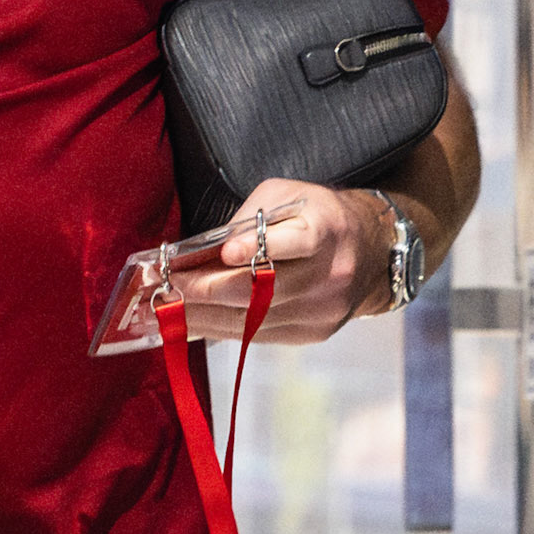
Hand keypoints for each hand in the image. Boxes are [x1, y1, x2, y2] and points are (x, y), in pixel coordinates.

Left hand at [173, 179, 395, 346]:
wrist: (371, 251)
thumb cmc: (315, 215)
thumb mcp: (285, 196)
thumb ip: (247, 220)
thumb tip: (199, 253)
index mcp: (325, 231)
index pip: (295, 242)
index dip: (258, 248)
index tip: (225, 251)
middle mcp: (328, 275)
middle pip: (261, 291)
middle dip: (206, 290)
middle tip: (164, 285)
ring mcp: (322, 311)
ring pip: (253, 320)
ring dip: (202, 317)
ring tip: (163, 309)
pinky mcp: (313, 333)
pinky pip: (257, 336)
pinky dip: (220, 329)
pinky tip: (190, 323)